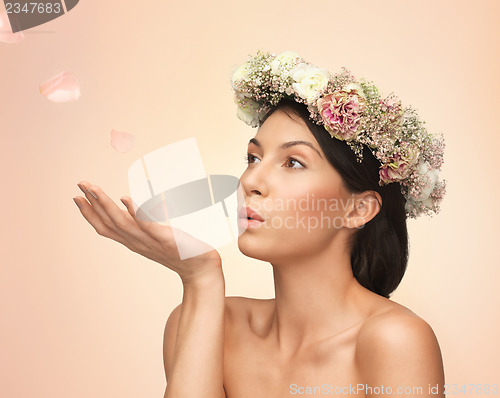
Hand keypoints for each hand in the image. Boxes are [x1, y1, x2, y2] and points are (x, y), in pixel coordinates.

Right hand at [73, 181, 222, 283]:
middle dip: (92, 204)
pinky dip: (135, 212)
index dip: (90, 214)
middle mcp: (138, 242)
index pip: (106, 228)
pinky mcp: (165, 238)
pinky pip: (147, 224)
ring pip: (122, 222)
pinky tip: (125, 199)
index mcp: (134, 242)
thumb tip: (129, 205)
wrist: (201, 270)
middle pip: (109, 223)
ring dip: (106, 204)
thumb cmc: (180, 252)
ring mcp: (150, 241)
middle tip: (80, 184)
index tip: (77, 197)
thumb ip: (143, 223)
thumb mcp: (155, 237)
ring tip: (94, 188)